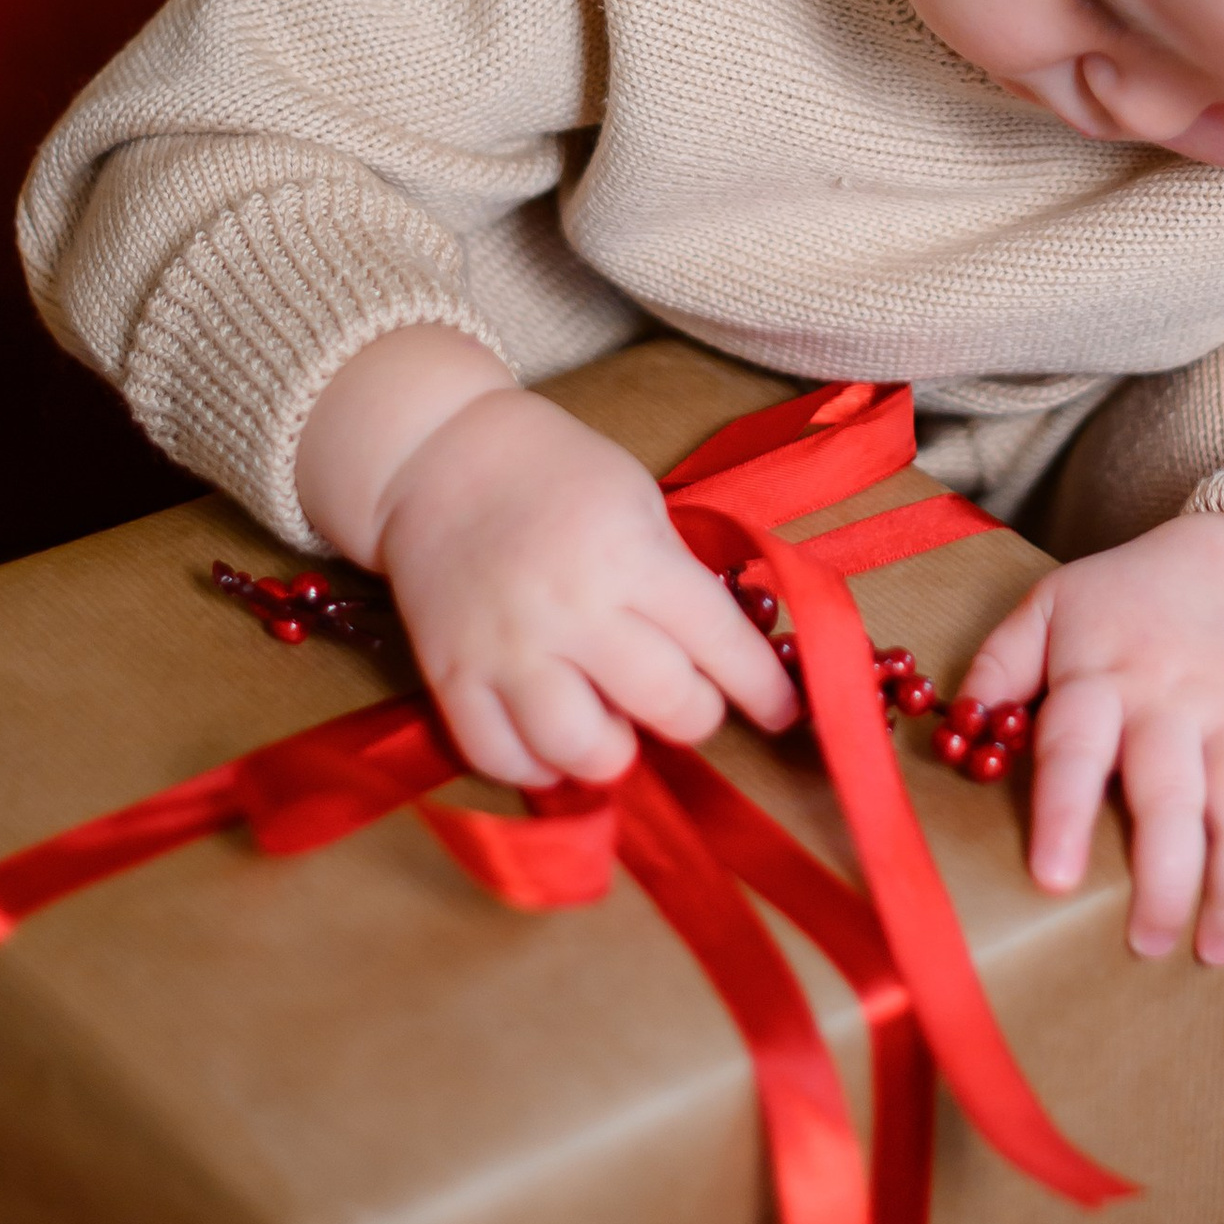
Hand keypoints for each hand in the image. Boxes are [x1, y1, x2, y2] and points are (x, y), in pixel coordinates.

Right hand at [294, 327, 797, 787]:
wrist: (438, 457)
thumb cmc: (556, 473)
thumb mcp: (639, 503)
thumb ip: (677, 578)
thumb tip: (723, 656)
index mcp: (630, 556)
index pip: (719, 642)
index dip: (763, 688)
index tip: (785, 710)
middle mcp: (571, 610)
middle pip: (665, 704)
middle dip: (693, 715)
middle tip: (685, 701)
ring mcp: (506, 650)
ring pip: (581, 750)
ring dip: (614, 751)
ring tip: (614, 724)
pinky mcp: (451, 677)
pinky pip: (501, 759)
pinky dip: (537, 766)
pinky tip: (552, 738)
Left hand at [960, 514, 1223, 966]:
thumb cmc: (1136, 596)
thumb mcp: (1054, 606)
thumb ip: (1001, 663)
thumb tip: (960, 724)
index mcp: (1103, 677)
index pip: (1076, 748)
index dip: (1063, 815)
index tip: (1054, 879)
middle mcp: (1175, 701)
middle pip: (1170, 801)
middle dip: (1162, 884)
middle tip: (1145, 943)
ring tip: (1214, 946)